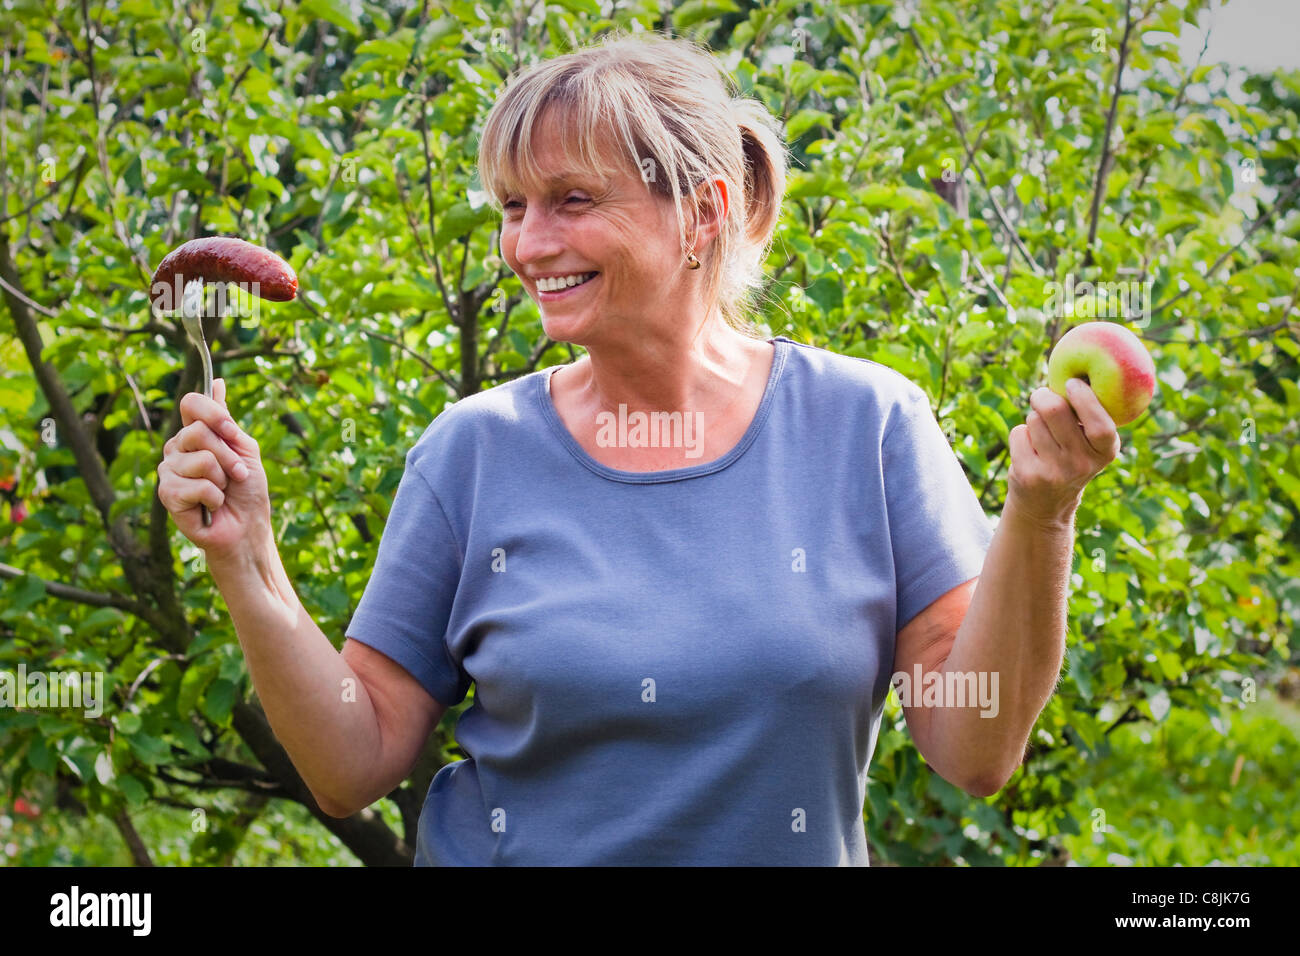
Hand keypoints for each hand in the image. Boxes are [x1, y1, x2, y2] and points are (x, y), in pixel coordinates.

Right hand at [157, 377, 270, 562]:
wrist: (247, 527)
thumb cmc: (247, 490)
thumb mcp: (245, 449)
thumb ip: (226, 421)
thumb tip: (217, 382)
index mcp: (194, 434)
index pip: (191, 404)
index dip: (215, 414)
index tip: (233, 432)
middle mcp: (176, 449)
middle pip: (199, 432)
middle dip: (228, 455)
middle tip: (236, 474)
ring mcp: (169, 471)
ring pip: (202, 460)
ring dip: (224, 479)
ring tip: (222, 492)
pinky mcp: (167, 495)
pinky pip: (198, 485)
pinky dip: (215, 498)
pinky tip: (211, 506)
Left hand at [1006, 380, 1120, 526]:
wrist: (1046, 504)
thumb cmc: (1070, 458)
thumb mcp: (1089, 444)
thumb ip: (1087, 415)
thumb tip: (1076, 372)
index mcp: (1106, 452)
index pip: (1100, 425)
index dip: (1085, 400)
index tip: (1072, 383)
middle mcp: (1082, 464)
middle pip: (1055, 410)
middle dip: (1043, 396)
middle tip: (1041, 396)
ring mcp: (1054, 471)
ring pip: (1033, 419)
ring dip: (1033, 419)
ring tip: (1040, 434)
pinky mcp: (1028, 475)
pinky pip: (1018, 433)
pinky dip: (1020, 435)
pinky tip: (1028, 450)